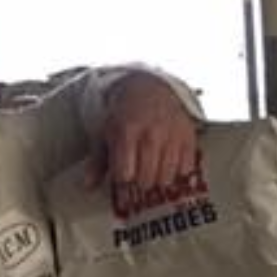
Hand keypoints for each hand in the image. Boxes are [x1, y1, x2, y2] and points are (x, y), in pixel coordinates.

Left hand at [86, 72, 200, 193]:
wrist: (151, 89)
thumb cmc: (125, 115)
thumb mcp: (106, 133)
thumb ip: (97, 162)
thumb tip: (88, 187)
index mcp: (127, 132)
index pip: (124, 174)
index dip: (122, 179)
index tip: (122, 174)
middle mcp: (151, 135)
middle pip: (146, 180)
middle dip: (139, 183)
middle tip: (138, 174)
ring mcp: (173, 137)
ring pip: (166, 179)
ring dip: (158, 180)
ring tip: (153, 170)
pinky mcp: (189, 139)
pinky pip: (185, 170)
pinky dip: (177, 172)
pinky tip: (169, 163)